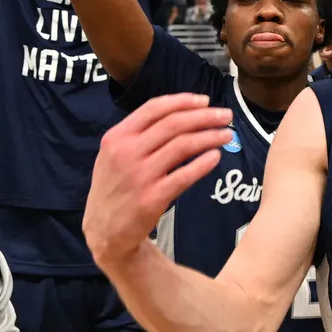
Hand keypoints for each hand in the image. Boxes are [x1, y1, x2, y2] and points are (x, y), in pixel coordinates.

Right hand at [83, 94, 232, 268]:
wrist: (104, 231)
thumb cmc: (116, 187)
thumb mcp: (115, 154)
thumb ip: (140, 134)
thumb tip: (182, 113)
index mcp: (117, 136)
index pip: (154, 108)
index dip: (183, 101)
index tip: (205, 100)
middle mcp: (126, 152)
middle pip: (174, 124)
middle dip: (205, 116)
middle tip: (226, 115)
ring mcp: (139, 175)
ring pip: (183, 146)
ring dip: (210, 137)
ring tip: (227, 135)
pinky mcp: (152, 198)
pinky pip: (185, 175)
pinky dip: (203, 164)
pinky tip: (216, 157)